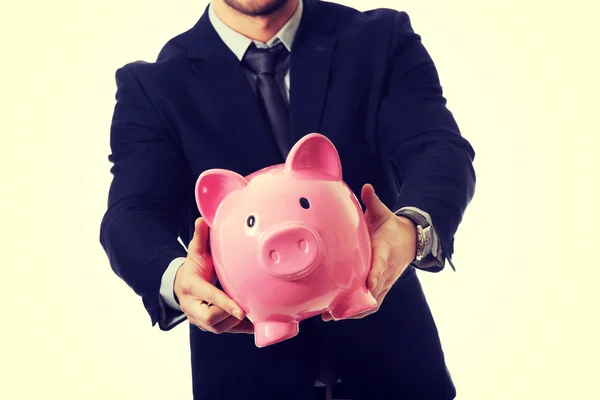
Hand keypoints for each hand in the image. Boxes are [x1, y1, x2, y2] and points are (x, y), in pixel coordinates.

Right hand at [174, 218, 253, 333]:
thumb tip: (202, 220)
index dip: (225, 304)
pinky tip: (256, 324)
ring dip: (236, 321)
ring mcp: (199, 320)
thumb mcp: (195, 252)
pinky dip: (242, 329)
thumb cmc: (194, 267)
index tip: (241, 310)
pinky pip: (227, 332)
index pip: (208, 297)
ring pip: (220, 328)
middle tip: (246, 306)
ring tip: (250, 309)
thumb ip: (199, 238)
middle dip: (230, 314)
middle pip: (212, 319)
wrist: (181, 285)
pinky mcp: (209, 326)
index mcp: (190, 287)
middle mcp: (192, 307)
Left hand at [323, 184, 416, 320]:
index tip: (370, 286)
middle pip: (375, 292)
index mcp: (386, 251)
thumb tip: (366, 187)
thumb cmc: (391, 226)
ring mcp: (385, 281)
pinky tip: (336, 314)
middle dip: (357, 303)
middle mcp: (387, 270)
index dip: (376, 276)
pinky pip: (370, 303)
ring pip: (371, 302)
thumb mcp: (383, 213)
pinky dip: (356, 311)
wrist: (410, 240)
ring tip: (330, 315)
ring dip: (353, 311)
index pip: (381, 265)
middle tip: (336, 309)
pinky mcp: (381, 288)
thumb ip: (373, 202)